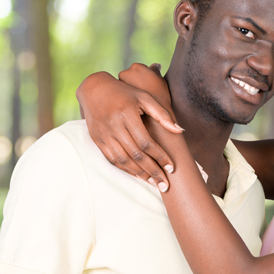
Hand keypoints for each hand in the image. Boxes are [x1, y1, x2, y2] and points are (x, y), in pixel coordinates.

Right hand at [76, 67, 182, 190]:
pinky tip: (137, 174)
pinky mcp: (97, 140)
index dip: (159, 156)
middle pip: (136, 154)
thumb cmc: (124, 92)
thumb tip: (180, 130)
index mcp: (127, 114)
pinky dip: (125, 169)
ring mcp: (104, 134)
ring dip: (139, 174)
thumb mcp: (144, 97)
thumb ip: (162, 114)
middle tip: (165, 184)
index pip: (146, 142)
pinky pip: (112, 159)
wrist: (94, 89)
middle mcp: (114, 125)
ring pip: (123, 160)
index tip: (171, 167)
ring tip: (153, 182)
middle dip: (152, 171)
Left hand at [118, 63, 171, 110]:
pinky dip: (124, 98)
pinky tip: (132, 105)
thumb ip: (155, 71)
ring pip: (123, 85)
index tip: (147, 87)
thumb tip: (155, 65)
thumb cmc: (159, 98)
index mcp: (137, 66)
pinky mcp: (114, 95)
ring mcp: (118, 84)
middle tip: (142, 93)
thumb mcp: (160, 81)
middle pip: (129, 76)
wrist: (153, 116)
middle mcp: (125, 72)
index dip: (143, 79)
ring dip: (128, 90)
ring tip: (138, 101)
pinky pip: (119, 95)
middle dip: (133, 82)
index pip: (138, 69)